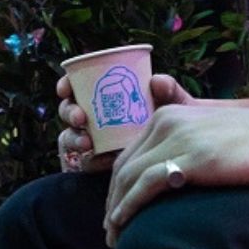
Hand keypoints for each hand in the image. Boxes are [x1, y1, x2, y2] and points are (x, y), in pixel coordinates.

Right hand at [56, 72, 193, 172]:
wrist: (182, 163)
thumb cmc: (178, 129)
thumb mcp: (177, 109)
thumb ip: (170, 92)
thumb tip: (157, 81)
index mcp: (109, 98)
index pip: (79, 87)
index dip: (66, 85)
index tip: (65, 88)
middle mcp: (97, 120)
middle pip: (69, 112)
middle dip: (68, 112)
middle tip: (80, 117)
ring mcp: (95, 144)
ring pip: (70, 137)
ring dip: (73, 138)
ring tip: (87, 142)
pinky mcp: (97, 167)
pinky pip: (81, 163)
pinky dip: (85, 160)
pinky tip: (100, 161)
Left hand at [101, 102, 248, 246]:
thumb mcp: (213, 133)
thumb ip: (187, 141)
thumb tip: (171, 172)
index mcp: (169, 114)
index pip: (130, 154)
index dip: (117, 186)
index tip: (115, 212)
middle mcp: (167, 121)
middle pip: (124, 167)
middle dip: (112, 201)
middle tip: (110, 232)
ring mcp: (178, 138)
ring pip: (129, 177)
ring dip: (116, 210)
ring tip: (115, 238)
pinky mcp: (192, 158)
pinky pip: (147, 184)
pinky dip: (129, 206)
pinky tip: (124, 225)